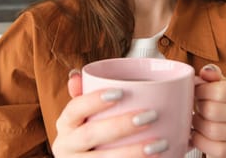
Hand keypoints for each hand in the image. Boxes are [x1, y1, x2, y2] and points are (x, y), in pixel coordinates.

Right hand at [51, 70, 167, 156]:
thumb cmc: (92, 133)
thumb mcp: (85, 115)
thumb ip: (85, 94)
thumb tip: (75, 75)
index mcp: (65, 124)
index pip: (75, 108)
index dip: (95, 100)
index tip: (120, 92)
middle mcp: (66, 146)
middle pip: (90, 134)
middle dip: (121, 125)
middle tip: (151, 116)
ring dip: (132, 153)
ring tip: (160, 144)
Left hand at [191, 64, 225, 157]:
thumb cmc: (219, 102)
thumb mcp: (217, 84)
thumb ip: (211, 75)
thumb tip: (207, 71)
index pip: (221, 91)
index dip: (201, 91)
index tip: (196, 92)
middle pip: (213, 111)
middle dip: (198, 108)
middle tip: (195, 107)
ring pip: (213, 131)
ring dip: (197, 125)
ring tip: (195, 120)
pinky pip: (216, 149)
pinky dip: (200, 141)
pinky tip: (197, 134)